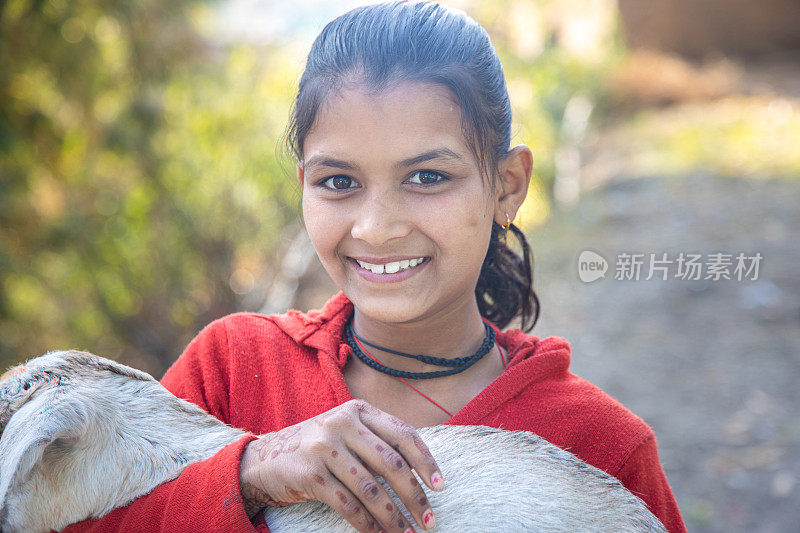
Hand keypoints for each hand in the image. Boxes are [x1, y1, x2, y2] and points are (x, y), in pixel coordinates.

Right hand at [238, 399, 443, 532]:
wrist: (264, 459)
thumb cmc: (318, 447)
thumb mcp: (346, 431)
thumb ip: (377, 440)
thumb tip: (421, 469)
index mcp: (358, 410)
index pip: (403, 434)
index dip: (426, 461)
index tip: (440, 486)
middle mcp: (342, 423)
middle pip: (391, 463)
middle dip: (414, 496)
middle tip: (429, 520)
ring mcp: (324, 447)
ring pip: (371, 489)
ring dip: (393, 516)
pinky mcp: (309, 473)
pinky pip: (347, 504)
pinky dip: (367, 524)